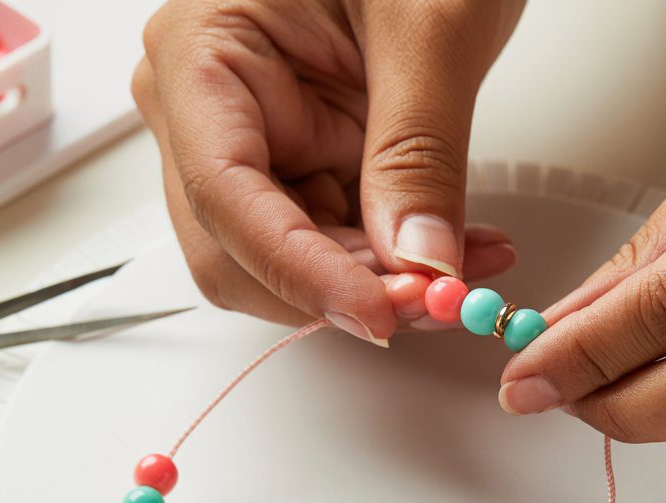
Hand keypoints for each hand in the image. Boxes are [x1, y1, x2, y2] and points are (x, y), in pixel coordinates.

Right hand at [133, 0, 524, 341]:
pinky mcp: (299, 160)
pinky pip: (331, 242)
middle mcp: (206, 110)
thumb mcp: (428, 27)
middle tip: (433, 300)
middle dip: (338, 289)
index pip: (225, 197)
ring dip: (376, 284)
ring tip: (464, 269)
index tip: (380, 312)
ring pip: (288, 262)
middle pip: (240, 251)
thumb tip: (418, 261)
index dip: (301, 272)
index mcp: (202, 54)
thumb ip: (417, 151)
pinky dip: (391, 261)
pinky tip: (452, 251)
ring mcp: (251, 140)